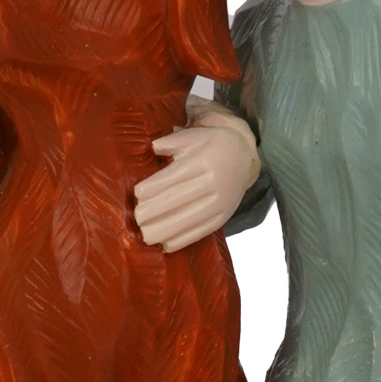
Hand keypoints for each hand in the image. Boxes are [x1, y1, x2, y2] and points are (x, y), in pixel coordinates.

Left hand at [133, 107, 259, 252]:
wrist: (243, 158)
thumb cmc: (210, 146)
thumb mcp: (193, 136)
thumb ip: (171, 141)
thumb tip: (153, 148)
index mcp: (202, 162)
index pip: (174, 177)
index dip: (154, 187)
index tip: (137, 194)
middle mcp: (212, 183)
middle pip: (179, 200)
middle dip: (155, 211)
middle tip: (136, 218)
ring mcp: (219, 203)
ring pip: (188, 220)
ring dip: (164, 230)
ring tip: (145, 235)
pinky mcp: (222, 217)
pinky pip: (201, 232)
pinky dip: (182, 240)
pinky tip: (165, 244)